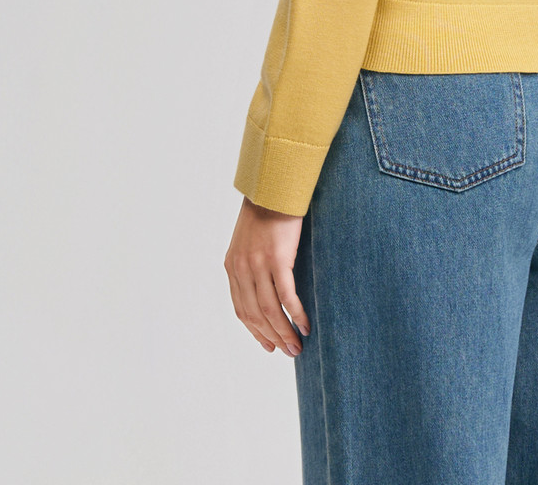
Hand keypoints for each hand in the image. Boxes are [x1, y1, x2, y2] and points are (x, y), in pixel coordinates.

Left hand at [225, 196, 309, 356]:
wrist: (274, 186)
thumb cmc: (266, 211)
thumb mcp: (249, 240)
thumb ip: (251, 264)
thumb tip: (264, 286)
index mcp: (232, 266)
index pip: (241, 310)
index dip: (255, 331)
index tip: (269, 345)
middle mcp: (241, 269)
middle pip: (255, 315)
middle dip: (272, 336)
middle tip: (289, 351)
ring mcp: (258, 265)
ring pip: (270, 310)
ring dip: (285, 332)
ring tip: (298, 346)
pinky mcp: (277, 259)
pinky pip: (286, 296)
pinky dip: (295, 314)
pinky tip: (305, 325)